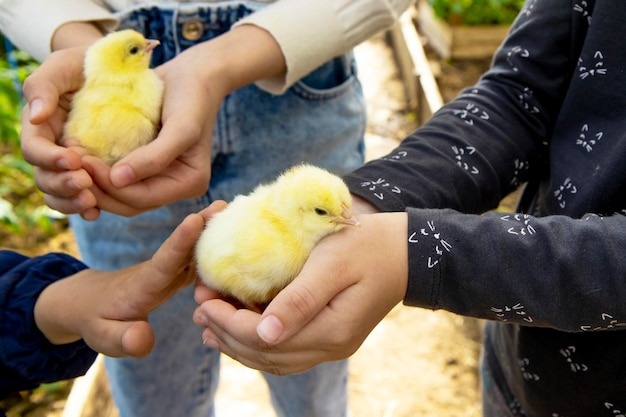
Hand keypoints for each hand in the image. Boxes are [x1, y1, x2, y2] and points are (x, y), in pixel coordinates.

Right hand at [20, 46, 101, 218]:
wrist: (114, 72)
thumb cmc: (85, 64)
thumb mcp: (64, 64)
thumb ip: (44, 85)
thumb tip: (36, 115)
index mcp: (40, 126)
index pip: (35, 150)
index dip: (50, 159)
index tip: (74, 160)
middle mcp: (51, 148)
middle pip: (44, 177)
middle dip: (62, 185)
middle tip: (85, 186)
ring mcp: (69, 163)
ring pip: (58, 193)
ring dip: (71, 202)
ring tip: (91, 205)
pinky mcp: (89, 171)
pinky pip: (80, 195)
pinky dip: (84, 207)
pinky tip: (97, 212)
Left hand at [34, 200, 226, 356]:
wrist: (88, 302)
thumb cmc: (97, 321)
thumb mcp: (103, 336)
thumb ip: (124, 339)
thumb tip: (143, 338)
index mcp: (144, 284)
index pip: (164, 261)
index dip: (180, 241)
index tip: (194, 219)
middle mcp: (159, 270)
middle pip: (185, 246)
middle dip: (205, 225)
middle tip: (226, 205)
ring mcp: (169, 269)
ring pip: (194, 248)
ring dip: (213, 230)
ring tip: (236, 211)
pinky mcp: (176, 271)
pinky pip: (197, 257)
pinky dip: (214, 245)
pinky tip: (232, 234)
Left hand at [83, 24, 285, 216]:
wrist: (195, 74)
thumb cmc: (192, 97)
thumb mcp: (181, 126)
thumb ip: (155, 157)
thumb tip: (119, 180)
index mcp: (190, 183)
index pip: (143, 198)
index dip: (112, 187)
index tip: (85, 162)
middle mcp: (175, 186)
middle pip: (130, 203)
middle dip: (100, 190)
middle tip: (72, 164)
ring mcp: (161, 177)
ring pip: (121, 195)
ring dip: (96, 183)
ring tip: (73, 160)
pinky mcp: (146, 165)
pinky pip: (119, 178)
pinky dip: (100, 171)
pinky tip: (82, 155)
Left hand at [193, 211, 408, 374]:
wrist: (405, 251)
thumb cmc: (367, 246)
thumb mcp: (332, 264)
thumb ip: (299, 299)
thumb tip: (264, 334)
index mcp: (330, 330)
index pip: (265, 340)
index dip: (228, 323)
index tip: (203, 300)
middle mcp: (330, 346)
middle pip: (265, 354)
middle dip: (226, 333)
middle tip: (196, 310)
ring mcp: (332, 345)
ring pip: (274, 357)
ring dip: (238, 342)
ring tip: (209, 324)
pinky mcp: (331, 335)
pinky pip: (287, 349)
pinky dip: (258, 342)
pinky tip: (241, 329)